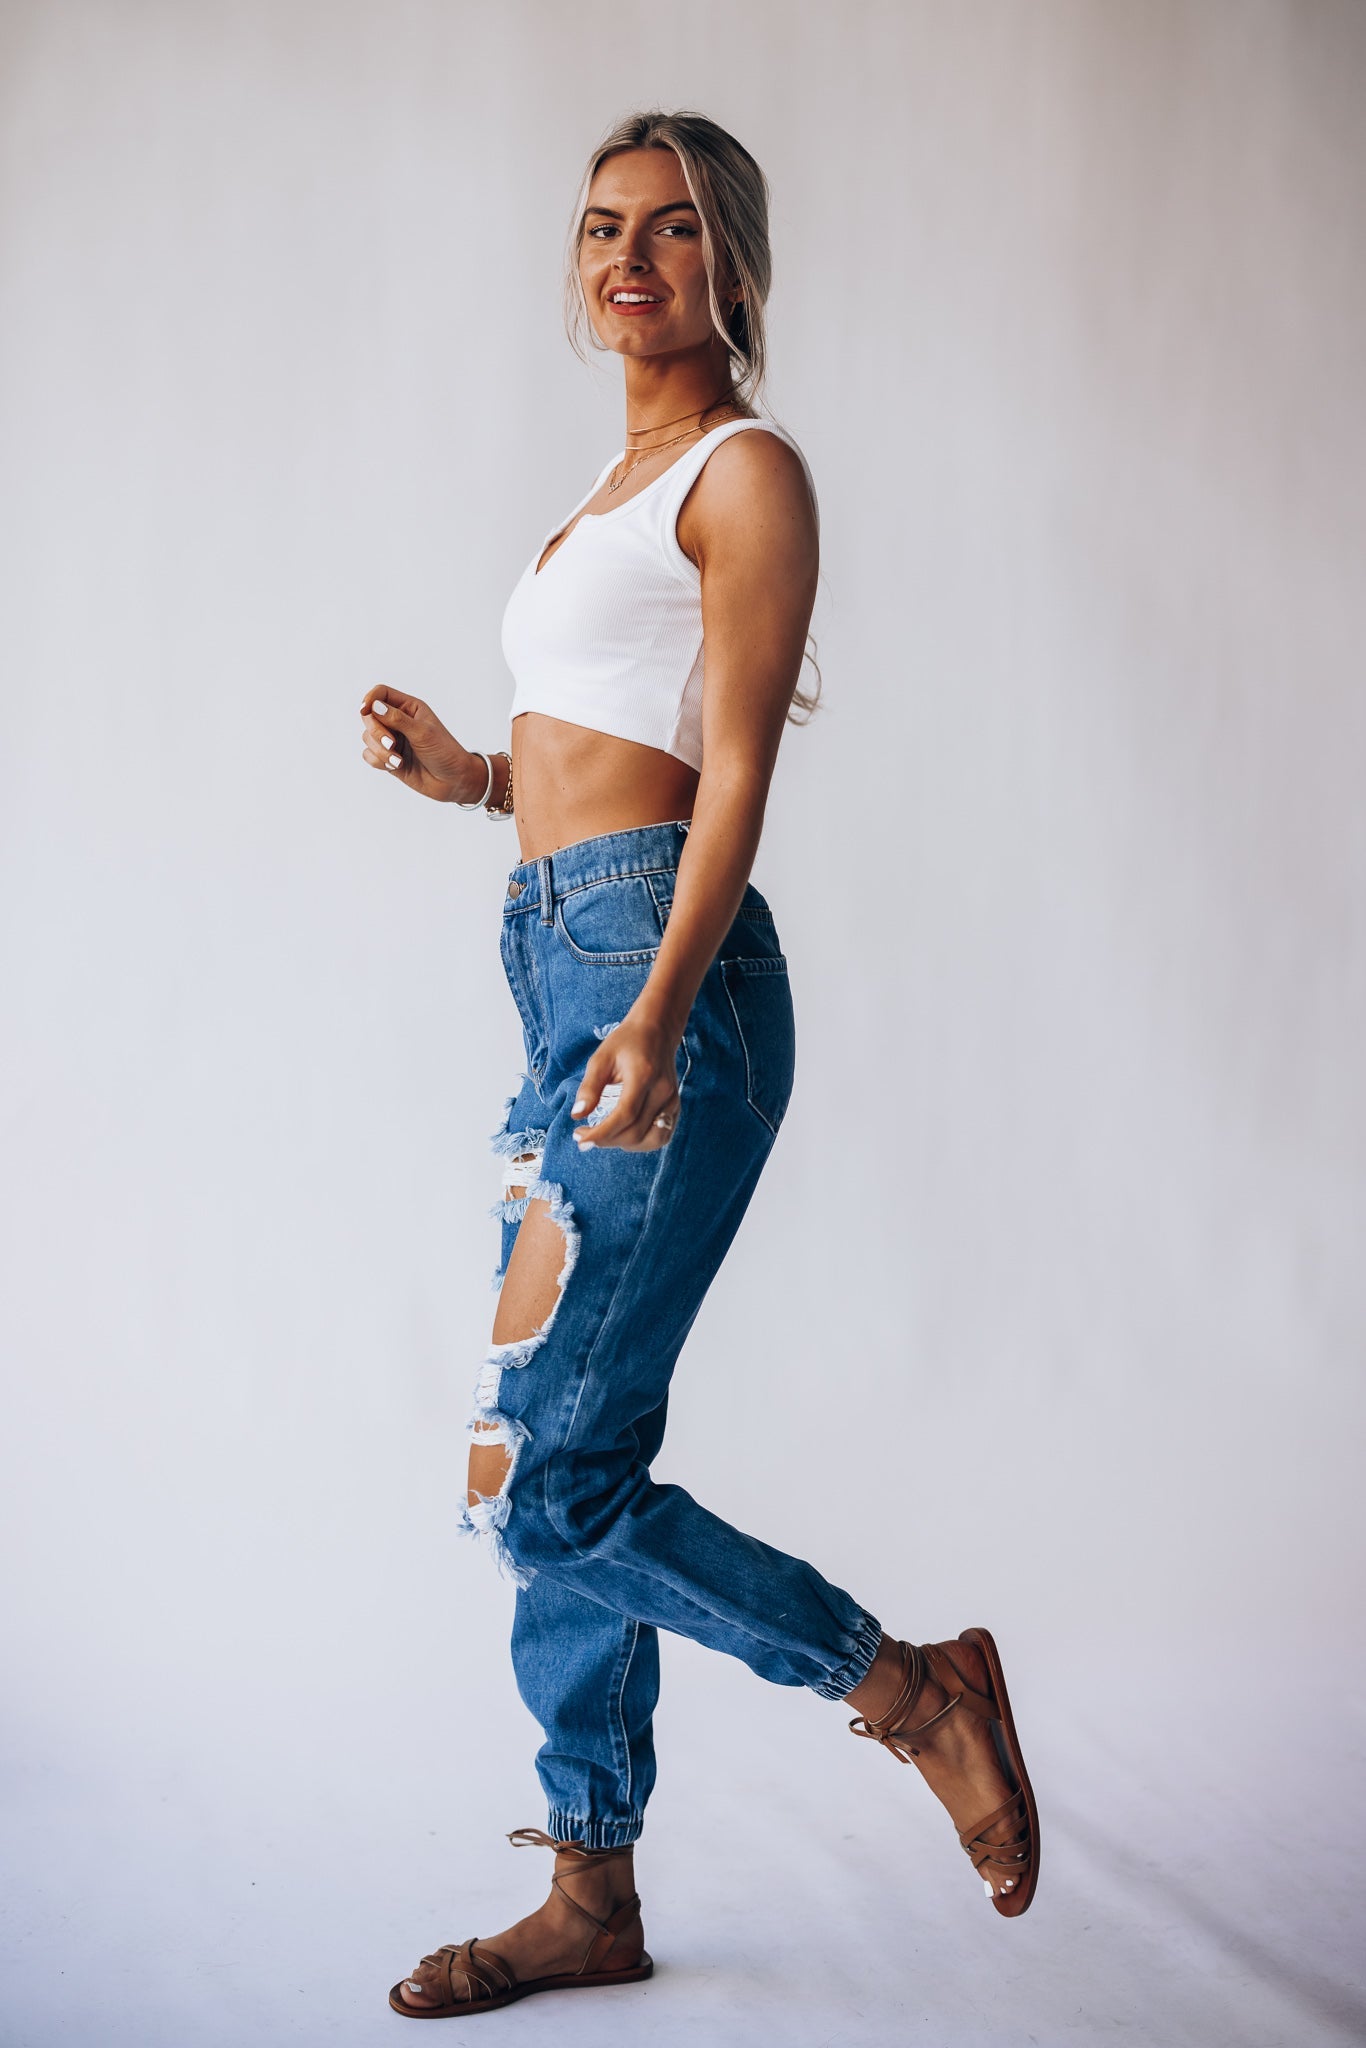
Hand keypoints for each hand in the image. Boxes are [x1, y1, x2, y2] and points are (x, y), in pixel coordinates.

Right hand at [359, 689, 493, 803]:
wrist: (453, 781)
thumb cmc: (444, 752)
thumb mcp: (422, 733)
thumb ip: (397, 719)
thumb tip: (374, 706)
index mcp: (409, 708)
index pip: (381, 694)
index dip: (370, 699)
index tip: (364, 710)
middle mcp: (398, 721)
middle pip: (369, 716)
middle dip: (376, 732)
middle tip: (391, 744)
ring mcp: (392, 739)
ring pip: (367, 737)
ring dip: (379, 750)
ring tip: (398, 761)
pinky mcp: (388, 757)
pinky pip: (369, 755)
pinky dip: (378, 761)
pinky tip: (396, 766)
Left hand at [570, 1016, 681, 1152]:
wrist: (656, 1031)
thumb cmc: (626, 1042)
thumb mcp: (601, 1058)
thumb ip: (589, 1087)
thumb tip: (577, 1115)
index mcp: (644, 1076)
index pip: (625, 1115)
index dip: (601, 1133)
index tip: (580, 1138)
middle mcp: (663, 1092)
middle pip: (635, 1132)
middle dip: (606, 1140)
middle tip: (583, 1137)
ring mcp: (673, 1101)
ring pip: (650, 1140)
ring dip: (623, 1144)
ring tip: (603, 1136)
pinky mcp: (676, 1107)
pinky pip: (661, 1136)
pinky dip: (640, 1142)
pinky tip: (623, 1135)